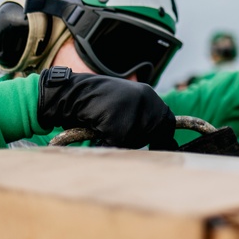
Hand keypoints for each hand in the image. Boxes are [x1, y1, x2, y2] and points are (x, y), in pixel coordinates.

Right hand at [37, 67, 177, 149]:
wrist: (70, 93)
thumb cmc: (96, 103)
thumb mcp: (125, 103)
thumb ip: (142, 115)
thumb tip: (160, 137)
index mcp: (148, 95)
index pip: (168, 122)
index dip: (163, 137)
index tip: (161, 146)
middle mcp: (146, 99)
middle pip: (154, 134)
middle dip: (139, 138)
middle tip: (118, 129)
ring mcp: (133, 109)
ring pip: (135, 139)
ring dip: (120, 138)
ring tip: (105, 124)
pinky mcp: (119, 121)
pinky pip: (118, 142)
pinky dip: (106, 139)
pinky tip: (97, 125)